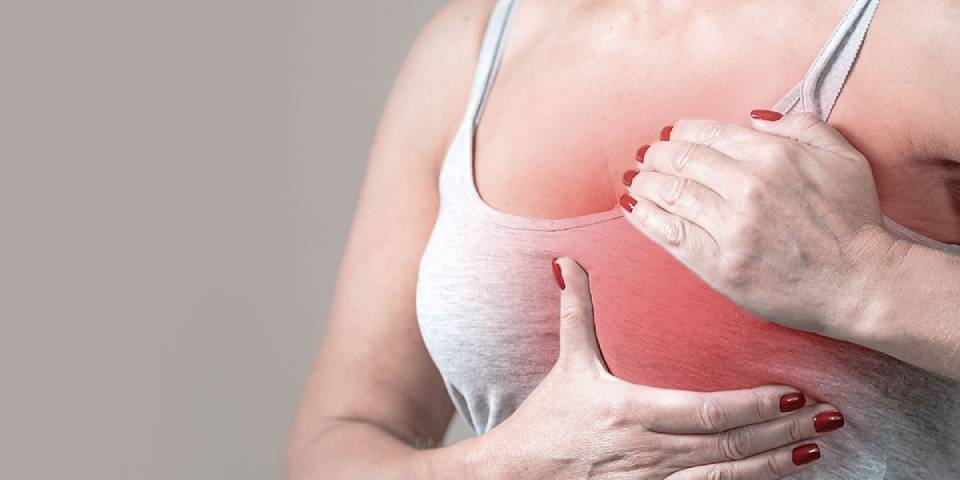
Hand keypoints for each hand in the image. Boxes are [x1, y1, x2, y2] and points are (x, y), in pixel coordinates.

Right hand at [468, 257, 844, 479]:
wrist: (519, 474)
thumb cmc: (548, 419)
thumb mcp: (566, 363)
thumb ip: (575, 310)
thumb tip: (567, 260)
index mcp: (631, 410)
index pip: (705, 412)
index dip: (751, 405)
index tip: (790, 394)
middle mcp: (648, 450)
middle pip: (727, 445)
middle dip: (781, 432)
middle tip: (828, 417)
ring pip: (724, 477)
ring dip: (774, 465)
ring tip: (815, 449)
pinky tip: (775, 477)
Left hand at [620, 112, 897, 335]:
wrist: (862, 284)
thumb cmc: (853, 221)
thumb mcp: (842, 157)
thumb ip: (800, 126)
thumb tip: (753, 119)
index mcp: (773, 155)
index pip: (706, 133)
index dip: (680, 132)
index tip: (671, 136)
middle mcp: (746, 187)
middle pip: (680, 160)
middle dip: (656, 155)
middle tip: (647, 158)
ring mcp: (730, 228)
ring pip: (669, 194)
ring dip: (644, 183)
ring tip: (636, 180)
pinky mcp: (719, 265)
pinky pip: (668, 234)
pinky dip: (644, 217)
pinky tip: (632, 207)